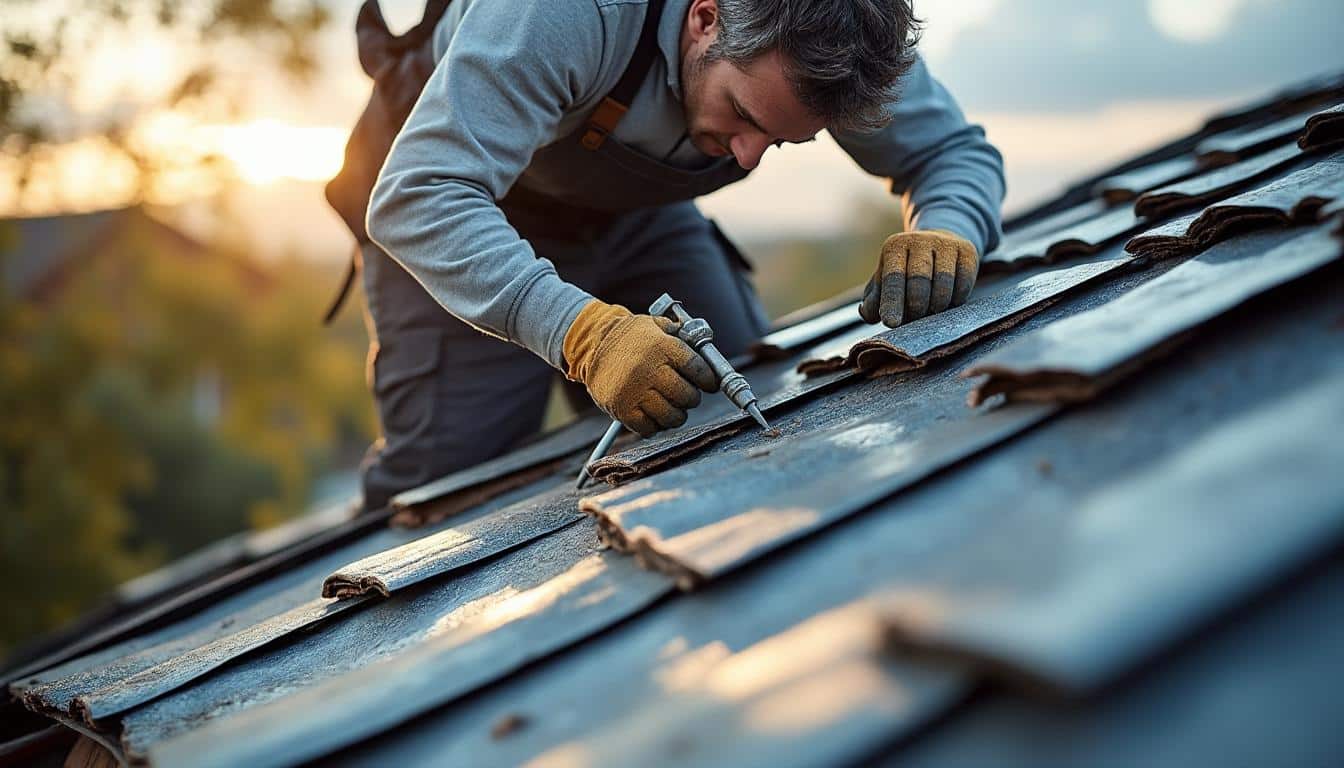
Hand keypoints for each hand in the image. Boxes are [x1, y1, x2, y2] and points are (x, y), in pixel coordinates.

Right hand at [563, 299, 717, 436]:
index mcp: (661, 346)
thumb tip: (709, 354)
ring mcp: (634, 391)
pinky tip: (654, 414)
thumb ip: (682, 336)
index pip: (697, 368)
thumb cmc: (631, 337)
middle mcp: (648, 369)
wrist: (592, 345)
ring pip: (672, 416)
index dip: (708, 379)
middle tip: (687, 395)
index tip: (710, 384)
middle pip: (687, 396)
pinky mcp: (622, 409)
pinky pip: (650, 428)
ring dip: (677, 415)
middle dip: (692, 398)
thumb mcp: (655, 325)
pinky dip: (656, 425)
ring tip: (672, 407)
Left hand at [859, 229, 978, 327]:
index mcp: (895, 246)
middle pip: (919, 281)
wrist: (940, 245)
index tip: (891, 322)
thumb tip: (866, 314)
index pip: (893, 277)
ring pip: (943, 284)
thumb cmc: (906, 271)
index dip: (892, 302)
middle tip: (915, 318)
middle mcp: (920, 240)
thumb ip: (873, 300)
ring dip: (937, 306)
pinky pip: (964, 283)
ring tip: (931, 311)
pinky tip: (948, 303)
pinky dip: (956, 300)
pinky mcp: (968, 250)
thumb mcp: (885, 282)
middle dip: (916, 307)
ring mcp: (946, 243)